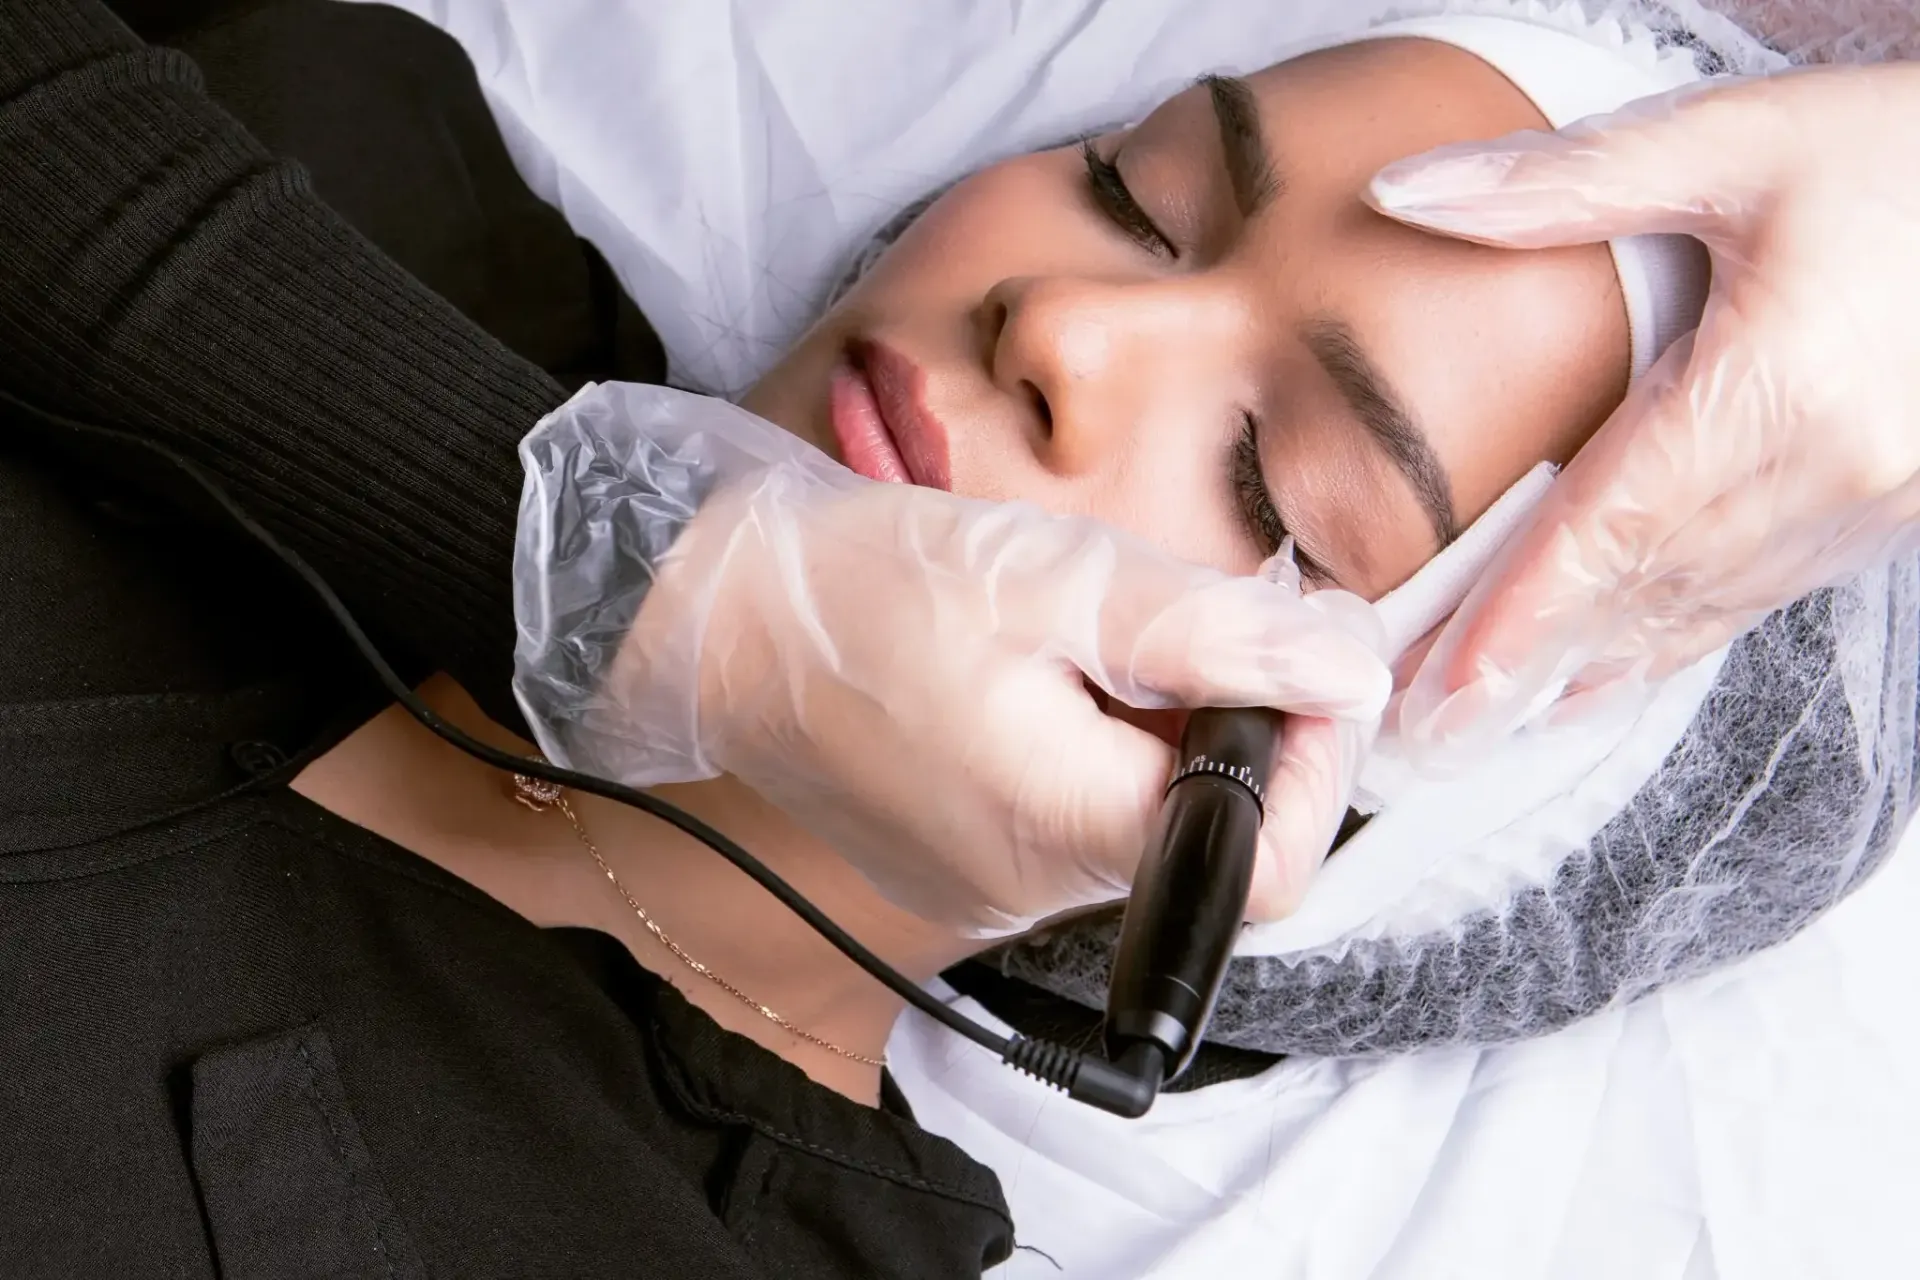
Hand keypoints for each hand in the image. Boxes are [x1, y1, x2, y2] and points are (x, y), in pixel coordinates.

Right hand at [515, 383, 1389, 935]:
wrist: (710, 621)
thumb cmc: (868, 585)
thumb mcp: (1057, 576)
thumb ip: (1216, 633)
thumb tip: (1350, 672)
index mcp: (1063, 824)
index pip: (1266, 866)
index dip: (1316, 767)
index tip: (1299, 660)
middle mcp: (1032, 887)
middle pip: (1211, 846)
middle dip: (1245, 728)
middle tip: (1206, 621)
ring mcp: (988, 890)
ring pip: (1143, 830)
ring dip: (1170, 735)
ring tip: (1115, 638)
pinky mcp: (957, 868)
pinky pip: (1073, 828)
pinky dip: (1101, 754)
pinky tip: (1054, 676)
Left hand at [1364, 63, 1919, 754]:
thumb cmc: (1902, 153)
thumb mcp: (1734, 138)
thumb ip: (1569, 182)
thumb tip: (1413, 194)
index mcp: (1780, 385)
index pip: (1615, 529)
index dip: (1521, 615)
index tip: (1444, 686)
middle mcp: (1831, 468)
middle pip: (1643, 589)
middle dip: (1526, 664)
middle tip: (1423, 723)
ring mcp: (1869, 503)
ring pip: (1698, 608)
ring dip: (1587, 667)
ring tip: (1483, 716)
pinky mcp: (1886, 511)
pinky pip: (1752, 595)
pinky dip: (1665, 640)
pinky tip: (1598, 673)